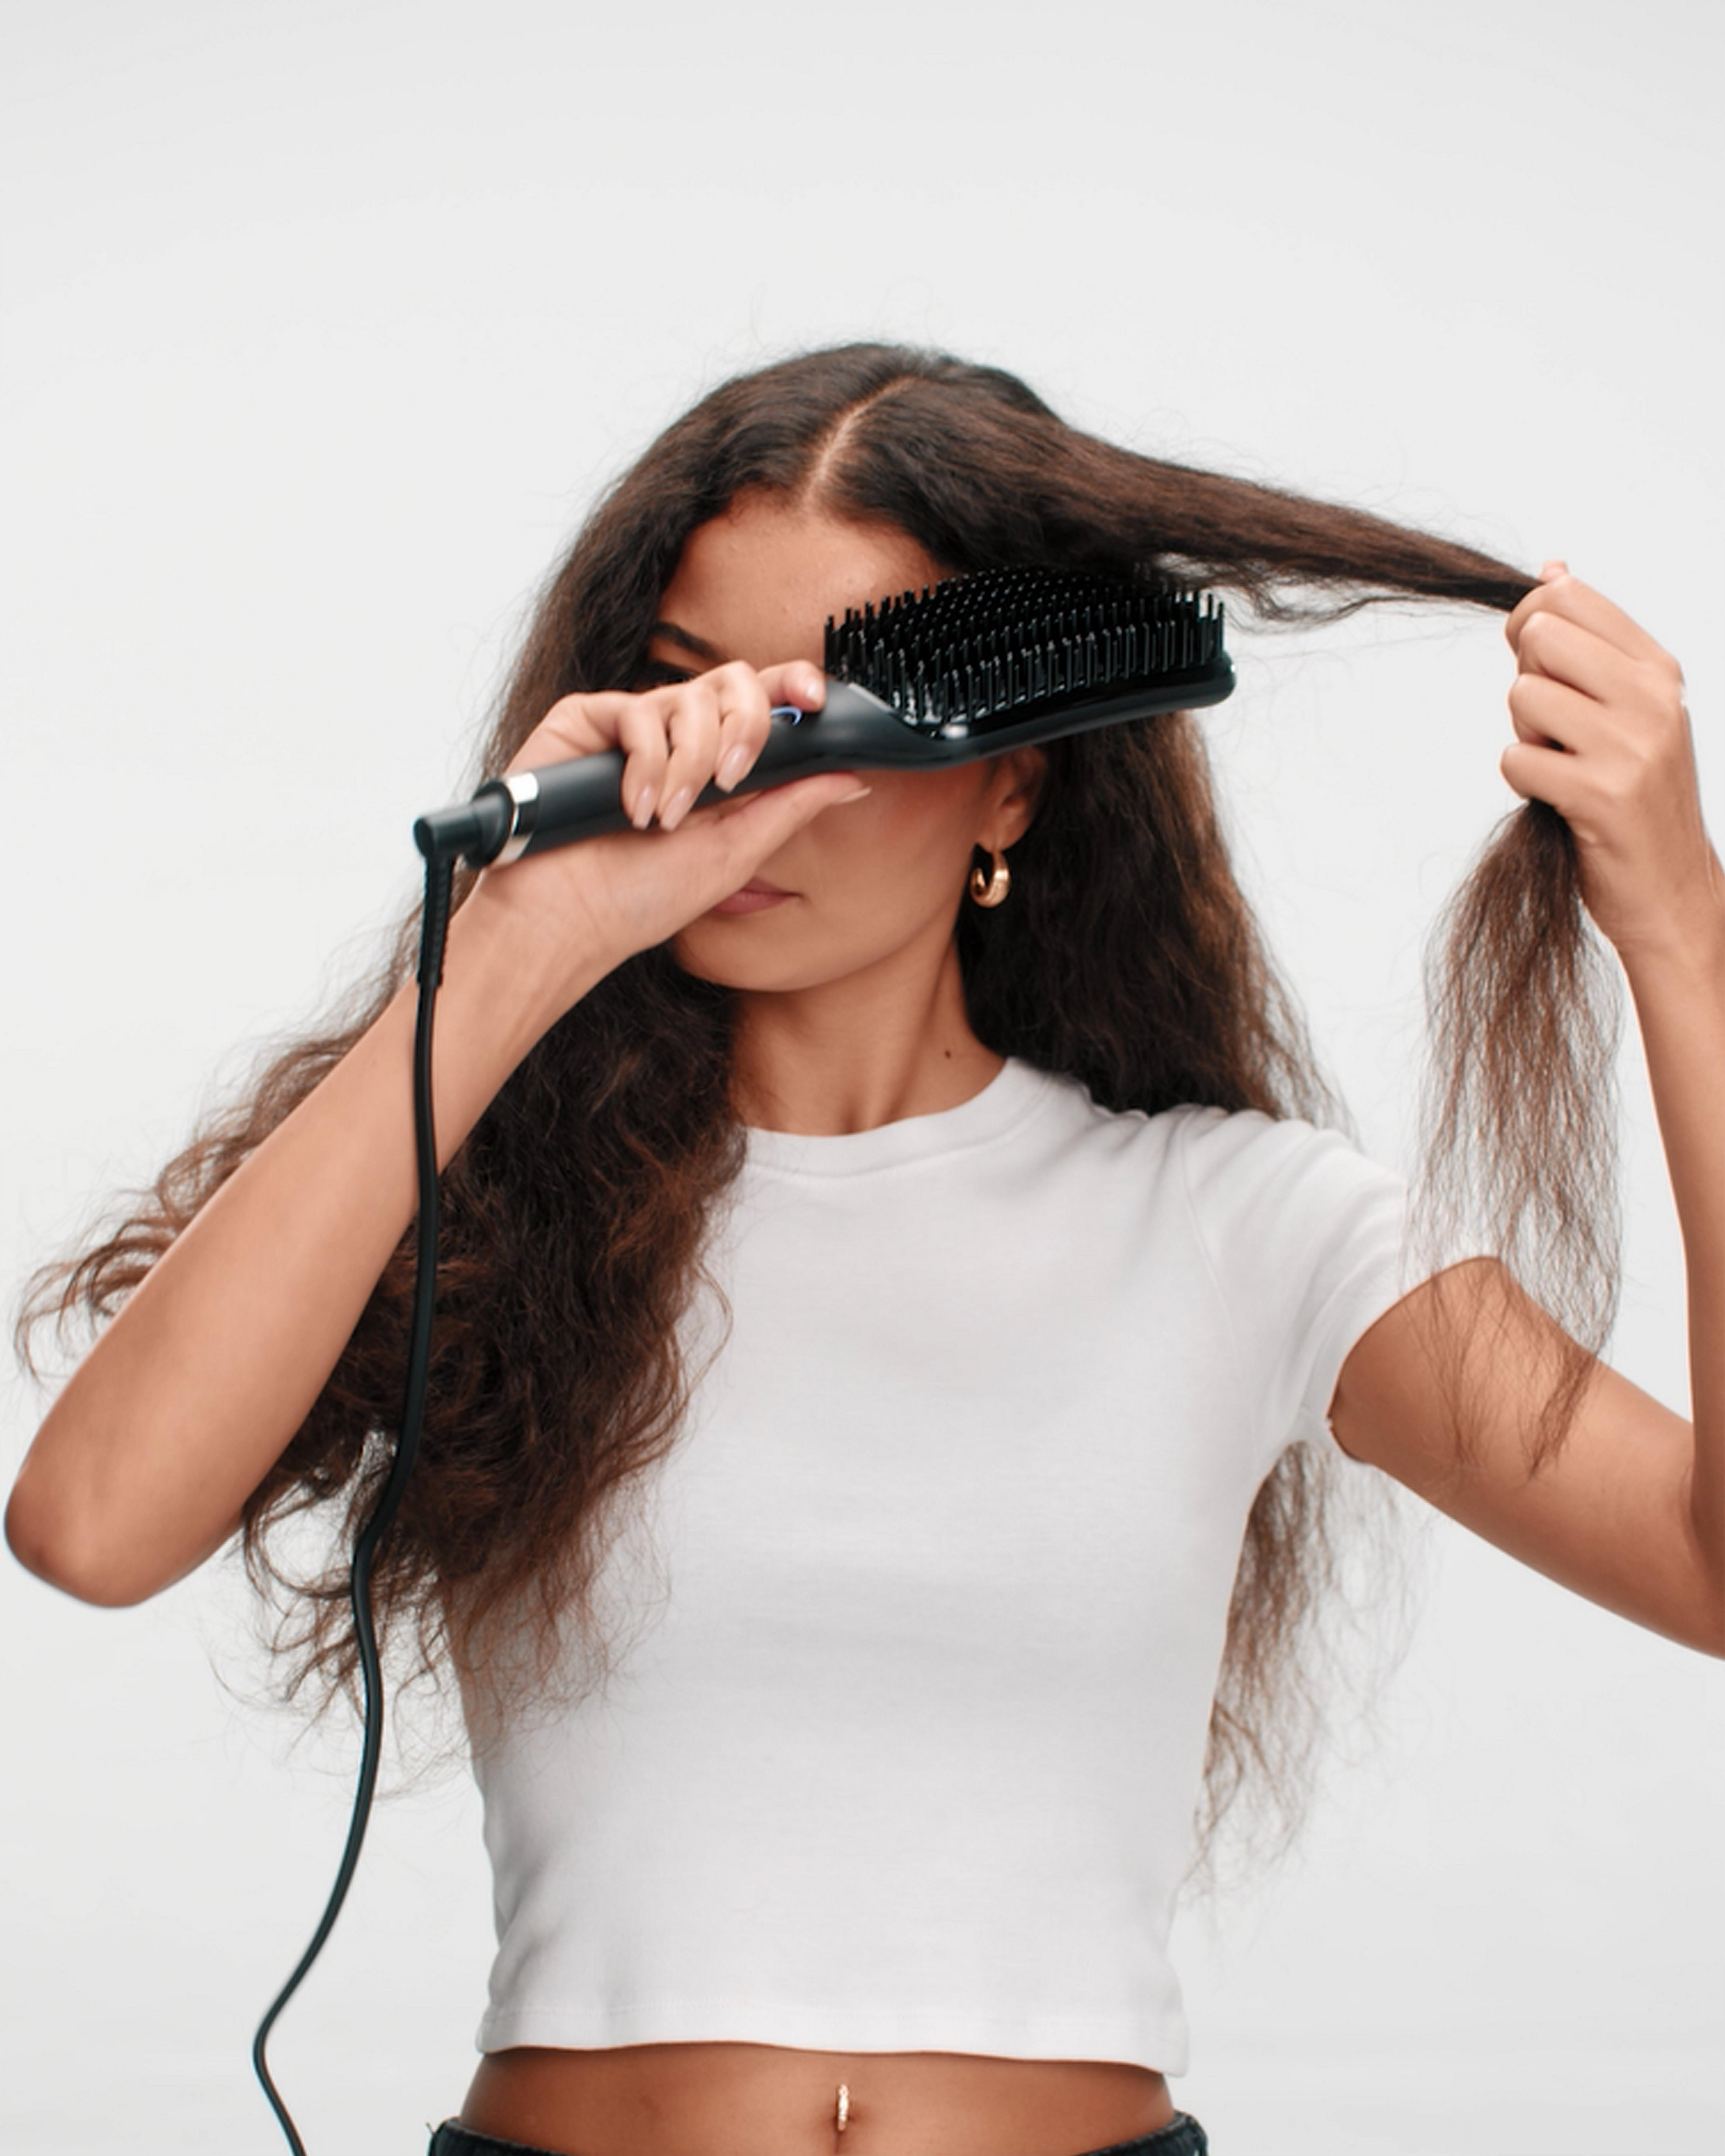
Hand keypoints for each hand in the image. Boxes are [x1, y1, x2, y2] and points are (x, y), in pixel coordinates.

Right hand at [458, 658, 868, 1013]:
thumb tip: (853, 776)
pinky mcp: (586, 720)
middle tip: (733, 780)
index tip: (815, 701)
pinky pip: (637, 711)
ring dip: (690, 763)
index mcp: (716, 763)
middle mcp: (677, 736)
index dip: (792, 686)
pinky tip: (632, 808)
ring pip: (689, 696)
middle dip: (746, 726)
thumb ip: (789, 807)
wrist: (570, 920)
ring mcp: (631, 724)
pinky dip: (646, 762)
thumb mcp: (735, 853)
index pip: (763, 704)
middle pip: (734, 681)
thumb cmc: (643, 898)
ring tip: (665, 820)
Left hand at [1502, 562, 1722, 963]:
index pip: (1571, 597)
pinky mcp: (1601, 794)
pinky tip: (1559, 800)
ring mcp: (1630, 746)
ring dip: (1525, 736)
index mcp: (1658, 669)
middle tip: (1554, 728)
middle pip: (1541, 638)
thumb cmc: (1634, 794)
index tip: (1539, 661)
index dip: (1530, 623)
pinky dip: (1523, 781)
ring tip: (1564, 765)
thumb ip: (1589, 642)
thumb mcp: (1627, 708)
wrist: (1670, 888)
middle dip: (1527, 681)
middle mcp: (1652, 698)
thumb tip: (1553, 569)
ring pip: (1523, 697)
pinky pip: (1516, 760)